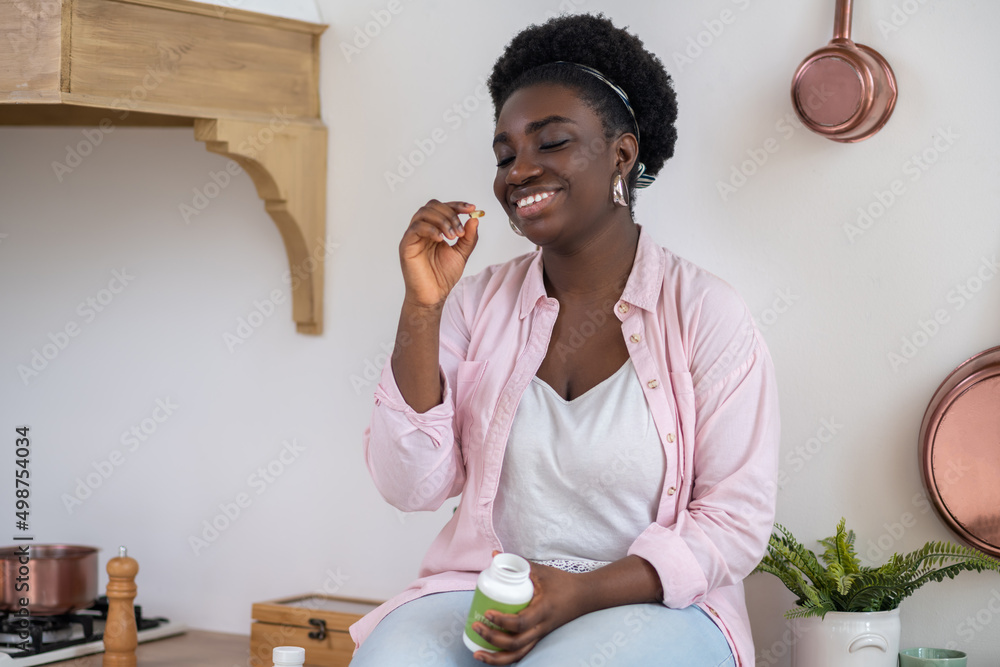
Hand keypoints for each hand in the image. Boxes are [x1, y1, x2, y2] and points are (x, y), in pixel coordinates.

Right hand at [399, 200, 480, 308]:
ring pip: (423, 213)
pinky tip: (441, 239)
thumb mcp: (462, 253)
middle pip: (432, 206)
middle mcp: (422, 229)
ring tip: (453, 236)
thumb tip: (474, 219)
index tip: (472, 208)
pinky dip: (430, 229)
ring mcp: (413, 236)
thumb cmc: (443, 276)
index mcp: (434, 229)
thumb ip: (469, 237)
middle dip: (450, 214)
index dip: (457, 205)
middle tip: (460, 231)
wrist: (433, 296)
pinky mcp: (406, 245)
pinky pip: (416, 228)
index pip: (443, 208)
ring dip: (442, 221)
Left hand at [470, 556, 589, 664]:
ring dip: (496, 658)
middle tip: (476, 626)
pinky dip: (504, 658)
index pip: (522, 622)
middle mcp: (542, 627)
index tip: (487, 612)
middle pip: (516, 643)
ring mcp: (541, 636)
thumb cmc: (562, 582)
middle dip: (493, 638)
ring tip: (477, 652)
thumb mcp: (541, 571)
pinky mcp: (539, 639)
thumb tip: (494, 554)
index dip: (502, 621)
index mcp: (544, 610)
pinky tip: (489, 655)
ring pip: (518, 655)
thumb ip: (518, 563)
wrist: (584, 597)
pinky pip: (521, 654)